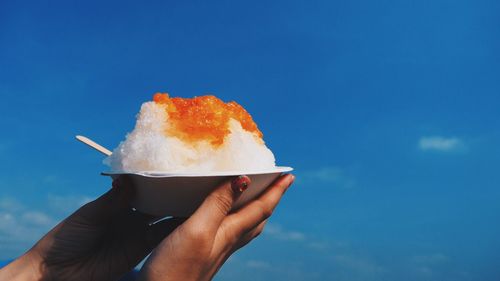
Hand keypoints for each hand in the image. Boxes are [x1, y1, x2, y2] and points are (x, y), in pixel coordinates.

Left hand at [0, 177, 183, 280]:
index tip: (179, 165)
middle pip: (160, 198)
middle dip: (177, 190)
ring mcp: (139, 230)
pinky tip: (195, 220)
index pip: (145, 184)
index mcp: (120, 200)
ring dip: (182, 207)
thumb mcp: (89, 217)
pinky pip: (163, 237)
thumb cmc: (66, 239)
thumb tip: (129, 179)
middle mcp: (133, 213)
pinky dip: (179, 229)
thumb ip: (112, 201)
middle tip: (199, 179)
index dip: (161, 176)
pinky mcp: (142, 248)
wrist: (56, 272)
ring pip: (166, 216)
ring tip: (203, 196)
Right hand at [138, 173, 294, 280]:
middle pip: (257, 218)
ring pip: (244, 226)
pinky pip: (227, 230)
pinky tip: (220, 216)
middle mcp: (227, 241)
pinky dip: (232, 217)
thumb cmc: (176, 269)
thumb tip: (243, 179)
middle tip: (278, 183)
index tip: (289, 176)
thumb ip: (218, 204)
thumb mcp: (198, 230)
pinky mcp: (201, 253)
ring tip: (256, 195)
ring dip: (254, 208)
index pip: (261, 208)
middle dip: (269, 199)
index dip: (276, 191)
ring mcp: (215, 249)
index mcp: (230, 233)